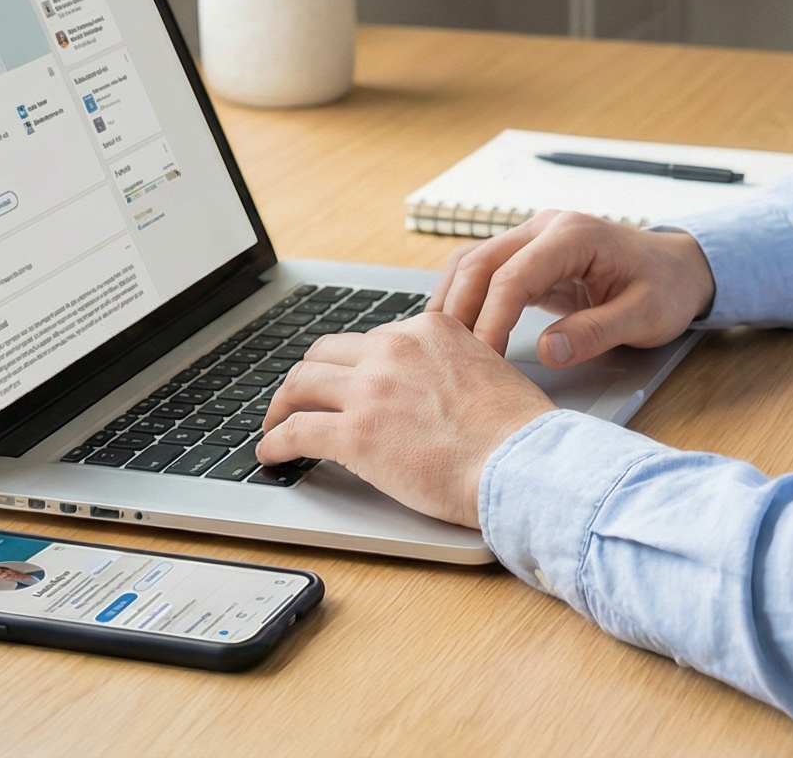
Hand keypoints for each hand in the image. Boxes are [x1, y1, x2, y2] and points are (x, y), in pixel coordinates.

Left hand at [256, 315, 553, 527]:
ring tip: (274, 425)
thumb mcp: (486, 368)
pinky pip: (296, 432)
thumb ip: (448, 366)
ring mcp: (370, 390)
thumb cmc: (517, 431)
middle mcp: (393, 350)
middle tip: (295, 399)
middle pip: (324, 354)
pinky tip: (271, 455)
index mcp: (427, 330)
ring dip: (280, 406)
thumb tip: (430, 391)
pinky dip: (275, 443)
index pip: (369, 339)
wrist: (521, 462)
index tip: (340, 382)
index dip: (347, 365)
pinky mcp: (355, 434)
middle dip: (305, 378)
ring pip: (300, 386)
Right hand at [433, 211, 716, 366]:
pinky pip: (484, 269)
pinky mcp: (529, 255)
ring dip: (452, 299)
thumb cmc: (666, 288)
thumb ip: (596, 333)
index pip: (514, 275)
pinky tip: (456, 328)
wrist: (679, 268)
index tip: (483, 358)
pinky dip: (464, 295)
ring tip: (440, 343)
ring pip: (473, 260)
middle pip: (480, 260)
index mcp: (574, 235)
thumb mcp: (644, 316)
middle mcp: (547, 227)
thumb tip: (548, 351)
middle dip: (458, 308)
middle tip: (445, 355)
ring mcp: (534, 237)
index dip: (492, 318)